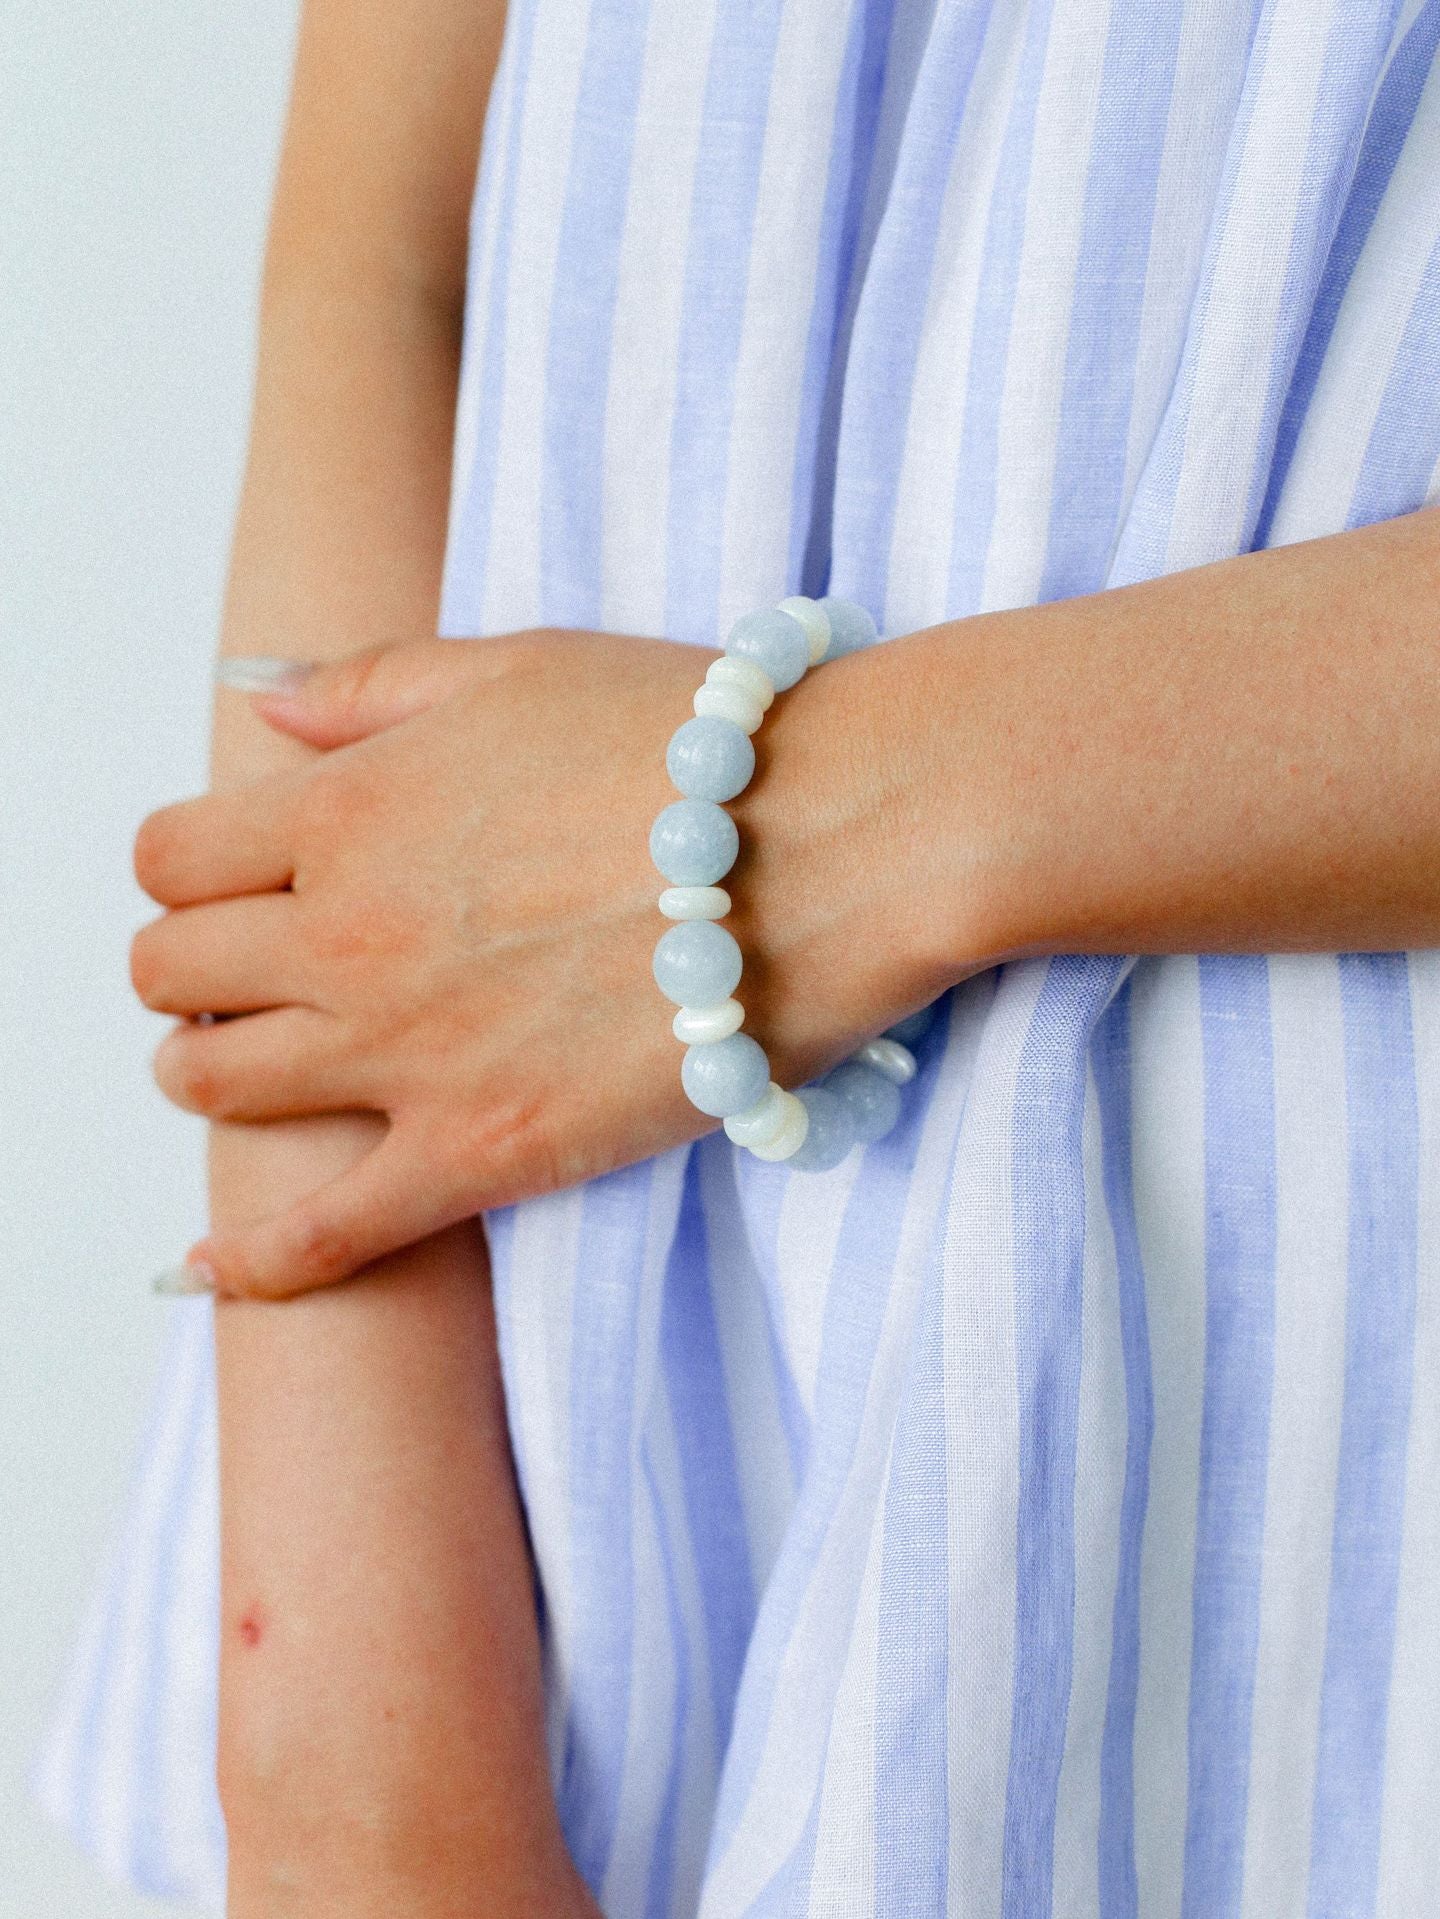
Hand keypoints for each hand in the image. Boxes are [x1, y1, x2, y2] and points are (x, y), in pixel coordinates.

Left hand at [132, 630, 958, 1296]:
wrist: (831, 842)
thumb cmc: (692, 741)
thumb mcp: (518, 667)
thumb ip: (370, 686)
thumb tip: (262, 705)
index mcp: (348, 807)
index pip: (171, 858)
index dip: (190, 874)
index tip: (235, 887)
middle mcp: (347, 930)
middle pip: (172, 971)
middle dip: (197, 971)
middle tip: (257, 977)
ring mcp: (404, 1051)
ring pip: (212, 1085)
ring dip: (216, 1072)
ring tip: (270, 1067)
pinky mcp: (481, 1151)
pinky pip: (319, 1237)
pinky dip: (255, 1256)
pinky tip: (222, 1262)